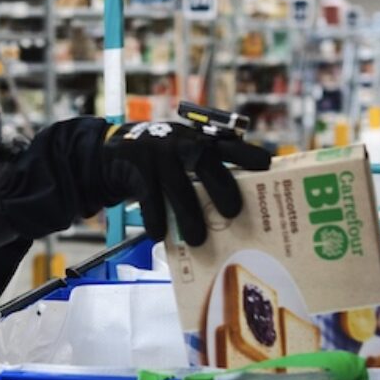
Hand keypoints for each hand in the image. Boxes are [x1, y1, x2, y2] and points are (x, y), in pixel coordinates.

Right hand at [101, 121, 271, 245]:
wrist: (113, 152)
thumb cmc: (160, 160)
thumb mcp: (183, 153)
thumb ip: (206, 168)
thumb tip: (237, 205)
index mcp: (199, 139)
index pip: (229, 144)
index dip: (248, 153)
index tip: (266, 165)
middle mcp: (181, 142)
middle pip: (206, 162)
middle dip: (222, 188)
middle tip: (233, 213)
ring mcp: (158, 153)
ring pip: (178, 188)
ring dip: (190, 217)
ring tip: (199, 240)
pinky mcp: (136, 167)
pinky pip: (150, 198)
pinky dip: (156, 219)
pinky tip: (160, 235)